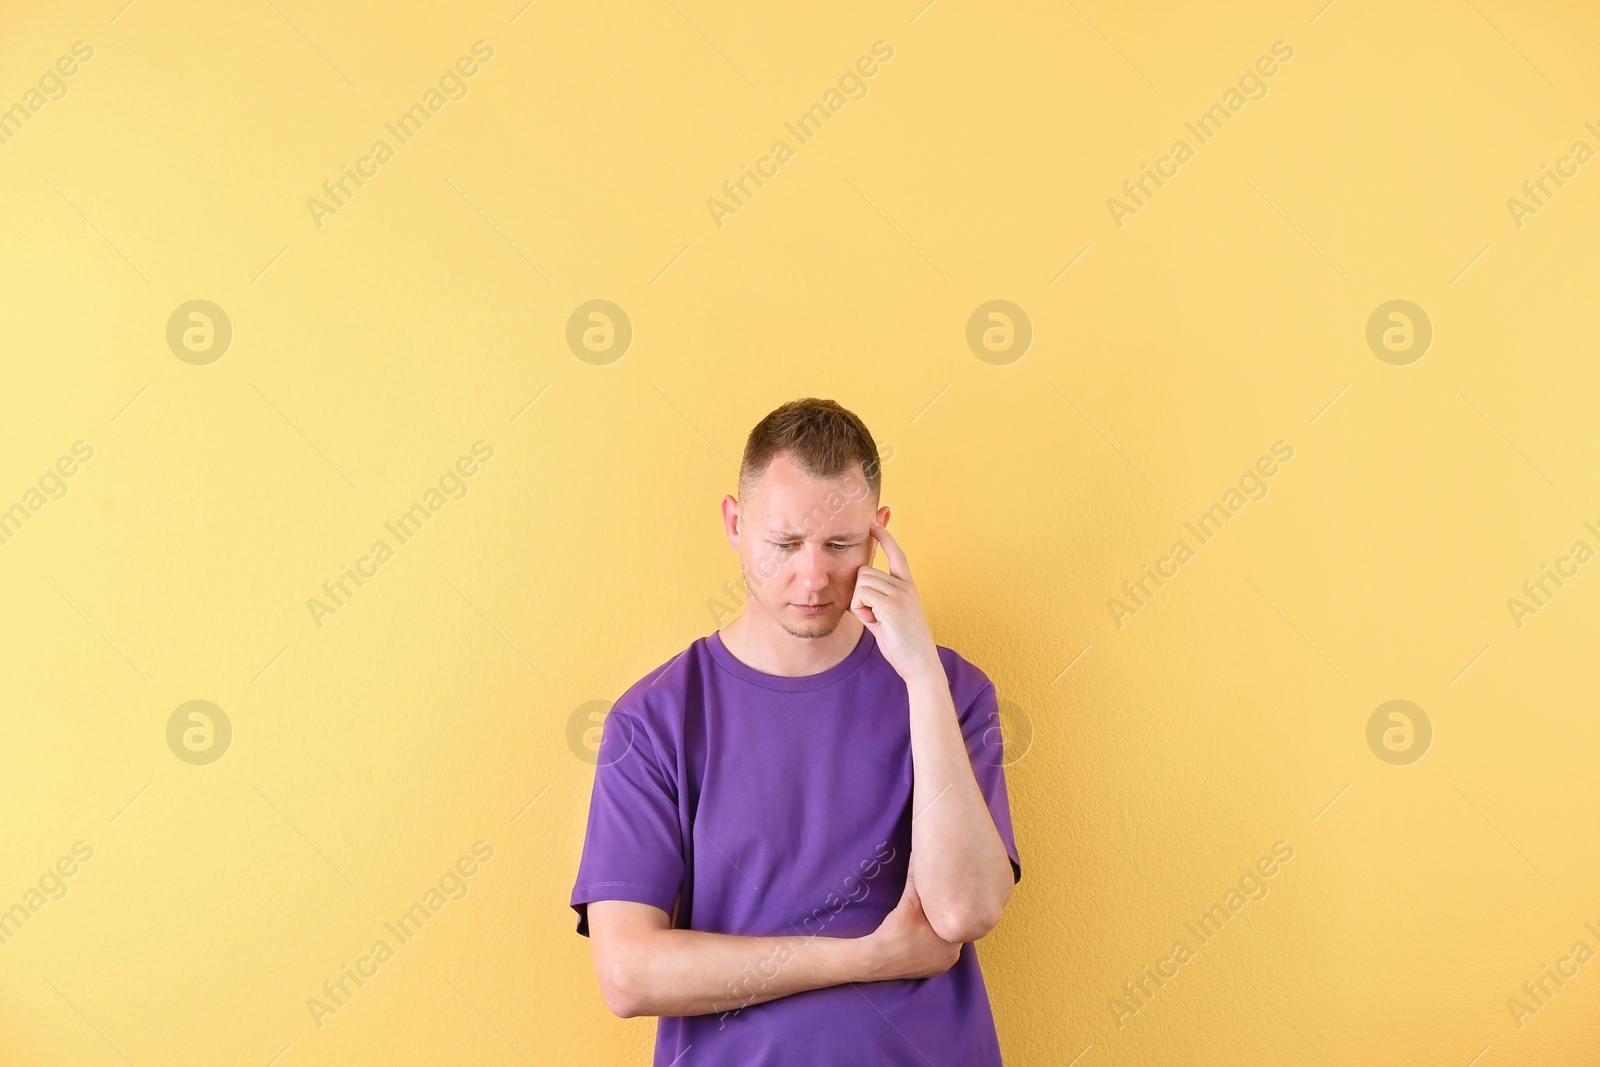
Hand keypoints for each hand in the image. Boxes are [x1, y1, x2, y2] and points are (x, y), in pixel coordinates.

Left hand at [850, 523, 942, 682]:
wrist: (920, 664)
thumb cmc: (902, 644)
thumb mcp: (888, 616)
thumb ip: (876, 600)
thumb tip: (857, 590)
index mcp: (908, 586)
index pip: (897, 553)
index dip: (884, 536)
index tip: (875, 520)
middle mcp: (906, 585)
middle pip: (865, 571)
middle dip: (861, 594)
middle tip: (874, 616)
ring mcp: (900, 593)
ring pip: (861, 582)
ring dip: (860, 604)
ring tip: (878, 622)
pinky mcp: (892, 603)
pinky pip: (861, 596)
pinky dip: (861, 611)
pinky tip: (876, 624)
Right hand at [861, 872, 962, 981]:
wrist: (877, 958)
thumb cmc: (897, 930)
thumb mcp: (909, 901)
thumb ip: (916, 879)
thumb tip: (917, 855)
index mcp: (954, 940)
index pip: (959, 920)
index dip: (952, 908)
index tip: (945, 899)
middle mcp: (953, 956)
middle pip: (953, 932)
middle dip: (945, 921)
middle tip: (934, 909)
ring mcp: (942, 967)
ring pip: (945, 944)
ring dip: (938, 934)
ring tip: (926, 922)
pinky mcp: (931, 973)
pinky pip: (937, 956)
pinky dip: (932, 947)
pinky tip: (922, 937)